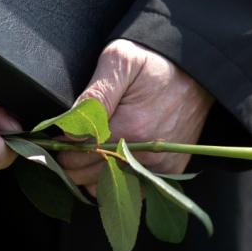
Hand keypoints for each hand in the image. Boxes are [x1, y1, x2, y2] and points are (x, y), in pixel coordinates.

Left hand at [58, 40, 213, 195]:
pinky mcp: (170, 170)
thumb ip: (94, 95)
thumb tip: (70, 128)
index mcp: (131, 127)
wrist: (199, 70)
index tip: (52, 141)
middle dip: (71, 164)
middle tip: (61, 150)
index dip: (61, 149)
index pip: (81, 153)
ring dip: (90, 176)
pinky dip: (116, 182)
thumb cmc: (156, 61)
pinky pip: (134, 190)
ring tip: (82, 157)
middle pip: (92, 174)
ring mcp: (160, 165)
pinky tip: (106, 166)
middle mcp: (146, 153)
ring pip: (111, 186)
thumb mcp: (120, 60)